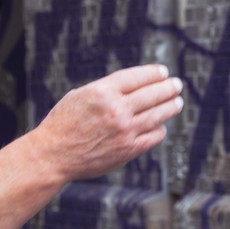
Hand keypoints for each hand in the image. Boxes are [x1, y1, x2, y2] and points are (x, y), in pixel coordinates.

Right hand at [33, 64, 182, 181]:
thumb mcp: (79, 96)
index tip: (163, 73)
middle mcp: (116, 110)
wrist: (52, 156)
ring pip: (159, 114)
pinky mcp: (128, 150)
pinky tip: (159, 125)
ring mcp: (124, 131)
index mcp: (102, 92)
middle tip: (176, 85)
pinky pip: (154, 135)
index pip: (138, 77)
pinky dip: (159, 129)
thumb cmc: (62, 124)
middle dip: (169, 87)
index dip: (154, 73)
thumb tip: (134, 86)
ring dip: (171, 106)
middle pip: (153, 94)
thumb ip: (106, 90)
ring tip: (177, 102)